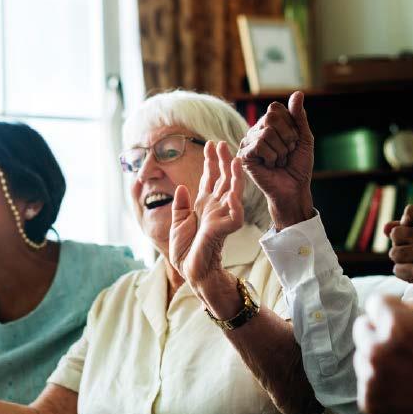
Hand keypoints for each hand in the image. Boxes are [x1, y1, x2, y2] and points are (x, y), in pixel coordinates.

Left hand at [169, 141, 244, 286]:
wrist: (190, 270)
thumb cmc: (185, 251)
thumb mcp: (177, 223)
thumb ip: (180, 206)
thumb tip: (182, 187)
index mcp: (203, 205)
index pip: (209, 179)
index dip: (210, 162)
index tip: (210, 145)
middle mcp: (215, 207)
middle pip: (222, 179)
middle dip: (222, 161)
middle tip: (222, 143)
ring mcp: (222, 217)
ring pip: (233, 192)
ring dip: (234, 175)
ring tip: (234, 159)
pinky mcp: (226, 229)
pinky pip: (235, 214)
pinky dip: (235, 203)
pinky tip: (234, 191)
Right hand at [238, 91, 314, 229]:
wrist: (294, 188)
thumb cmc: (299, 165)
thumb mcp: (304, 137)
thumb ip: (299, 116)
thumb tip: (297, 93)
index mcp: (269, 124)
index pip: (276, 109)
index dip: (290, 125)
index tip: (294, 141)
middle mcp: (256, 130)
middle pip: (270, 117)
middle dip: (287, 137)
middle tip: (288, 152)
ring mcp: (248, 142)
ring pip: (267, 132)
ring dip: (281, 150)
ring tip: (280, 161)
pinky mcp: (244, 155)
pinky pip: (259, 145)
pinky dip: (272, 157)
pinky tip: (271, 166)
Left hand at [353, 295, 412, 413]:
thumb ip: (409, 304)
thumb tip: (388, 307)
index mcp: (395, 325)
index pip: (373, 303)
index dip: (388, 309)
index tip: (398, 319)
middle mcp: (377, 350)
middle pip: (361, 327)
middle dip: (377, 331)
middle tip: (400, 344)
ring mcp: (371, 378)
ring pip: (361, 356)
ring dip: (377, 358)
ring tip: (405, 368)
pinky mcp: (369, 401)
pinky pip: (366, 382)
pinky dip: (380, 383)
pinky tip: (402, 387)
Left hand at [385, 205, 412, 302]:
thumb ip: (406, 230)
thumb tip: (385, 228)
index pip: (411, 210)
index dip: (403, 223)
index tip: (411, 235)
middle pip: (397, 232)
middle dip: (398, 245)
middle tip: (412, 255)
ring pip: (394, 252)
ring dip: (399, 262)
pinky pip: (397, 269)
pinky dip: (402, 274)